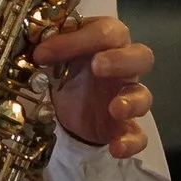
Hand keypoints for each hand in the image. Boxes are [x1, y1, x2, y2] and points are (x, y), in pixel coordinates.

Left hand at [33, 12, 155, 158]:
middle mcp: (123, 66)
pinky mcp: (123, 126)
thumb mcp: (53, 55)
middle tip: (97, 66)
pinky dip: (131, 142)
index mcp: (106, 42)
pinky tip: (116, 148)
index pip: (105, 32)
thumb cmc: (65, 69)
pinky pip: (138, 135)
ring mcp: (126, 97)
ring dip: (132, 101)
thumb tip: (36, 47)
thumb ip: (48, 49)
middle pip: (141, 56)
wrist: (65, 106)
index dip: (76, 40)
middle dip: (120, 60)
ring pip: (144, 95)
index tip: (44, 53)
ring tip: (115, 109)